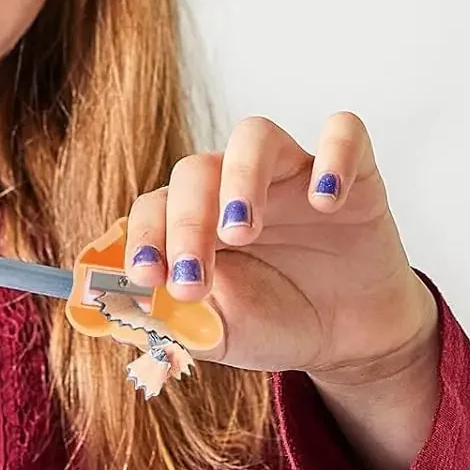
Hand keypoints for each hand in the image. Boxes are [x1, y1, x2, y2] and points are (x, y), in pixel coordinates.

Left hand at [123, 114, 436, 381]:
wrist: (346, 339)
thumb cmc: (275, 324)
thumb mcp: (216, 334)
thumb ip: (170, 322)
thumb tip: (118, 312)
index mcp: (195, 220)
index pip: (154, 206)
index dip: (143, 238)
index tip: (146, 279)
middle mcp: (236, 186)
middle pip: (195, 169)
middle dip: (186, 223)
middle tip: (193, 277)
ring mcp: (292, 173)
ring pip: (255, 135)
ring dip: (241, 178)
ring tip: (242, 229)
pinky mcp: (352, 173)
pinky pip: (345, 131)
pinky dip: (335, 156)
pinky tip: (327, 202)